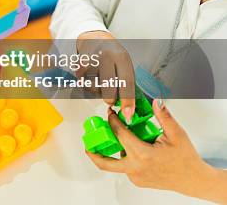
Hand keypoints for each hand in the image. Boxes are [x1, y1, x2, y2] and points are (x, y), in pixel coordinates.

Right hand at [77, 30, 135, 121]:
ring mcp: (92, 59)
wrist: (92, 36)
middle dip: (110, 98)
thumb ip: (125, 80)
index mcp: (122, 57)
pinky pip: (84, 83)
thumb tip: (127, 105)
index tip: (128, 114)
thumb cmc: (111, 52)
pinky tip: (90, 76)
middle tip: (110, 99)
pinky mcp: (80, 62)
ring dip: (97, 90)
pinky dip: (87, 84)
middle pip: (109, 88)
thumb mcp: (123, 62)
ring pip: (95, 87)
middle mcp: (107, 56)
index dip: (128, 101)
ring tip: (99, 81)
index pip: (127, 83)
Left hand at [87, 101, 225, 201]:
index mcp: (142, 155)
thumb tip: (155, 101)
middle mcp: (136, 168)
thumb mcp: (177, 134)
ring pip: (116, 163)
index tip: (110, 113)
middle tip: (88, 140)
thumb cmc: (186, 158)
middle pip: (105, 161)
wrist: (193, 180)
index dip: (112, 121)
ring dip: (113, 151)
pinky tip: (132, 147)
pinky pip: (125, 168)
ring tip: (115, 138)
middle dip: (93, 151)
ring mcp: (135, 177)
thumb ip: (164, 117)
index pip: (119, 134)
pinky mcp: (137, 181)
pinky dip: (125, 157)